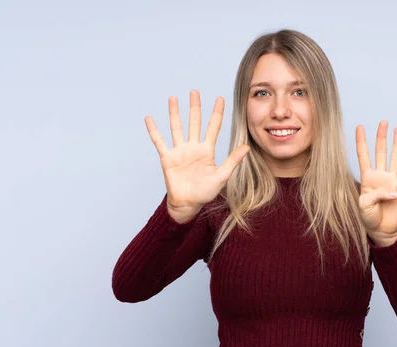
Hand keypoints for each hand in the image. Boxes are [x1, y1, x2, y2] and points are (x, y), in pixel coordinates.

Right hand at [145, 90, 249, 218]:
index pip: (213, 127)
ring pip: (177, 128)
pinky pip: (159, 142)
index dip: (217, 113)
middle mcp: (193, 147)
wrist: (188, 203)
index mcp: (207, 150)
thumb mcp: (222, 176)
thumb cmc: (205, 192)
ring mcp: (179, 151)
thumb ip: (233, 160)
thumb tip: (247, 146)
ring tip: (173, 98)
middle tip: (195, 92)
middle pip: (194, 122)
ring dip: (175, 113)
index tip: (220, 98)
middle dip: (195, 107)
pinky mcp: (167, 158)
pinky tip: (149, 118)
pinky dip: (154, 130)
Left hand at [355, 121, 396, 244]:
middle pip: (380, 151)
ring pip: (396, 157)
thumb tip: (395, 190)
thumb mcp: (364, 205)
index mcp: (367, 178)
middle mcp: (380, 175)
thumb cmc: (369, 217)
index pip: (363, 155)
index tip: (359, 127)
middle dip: (381, 137)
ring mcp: (393, 180)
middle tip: (383, 122)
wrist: (381, 229)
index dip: (361, 141)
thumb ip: (376, 194)